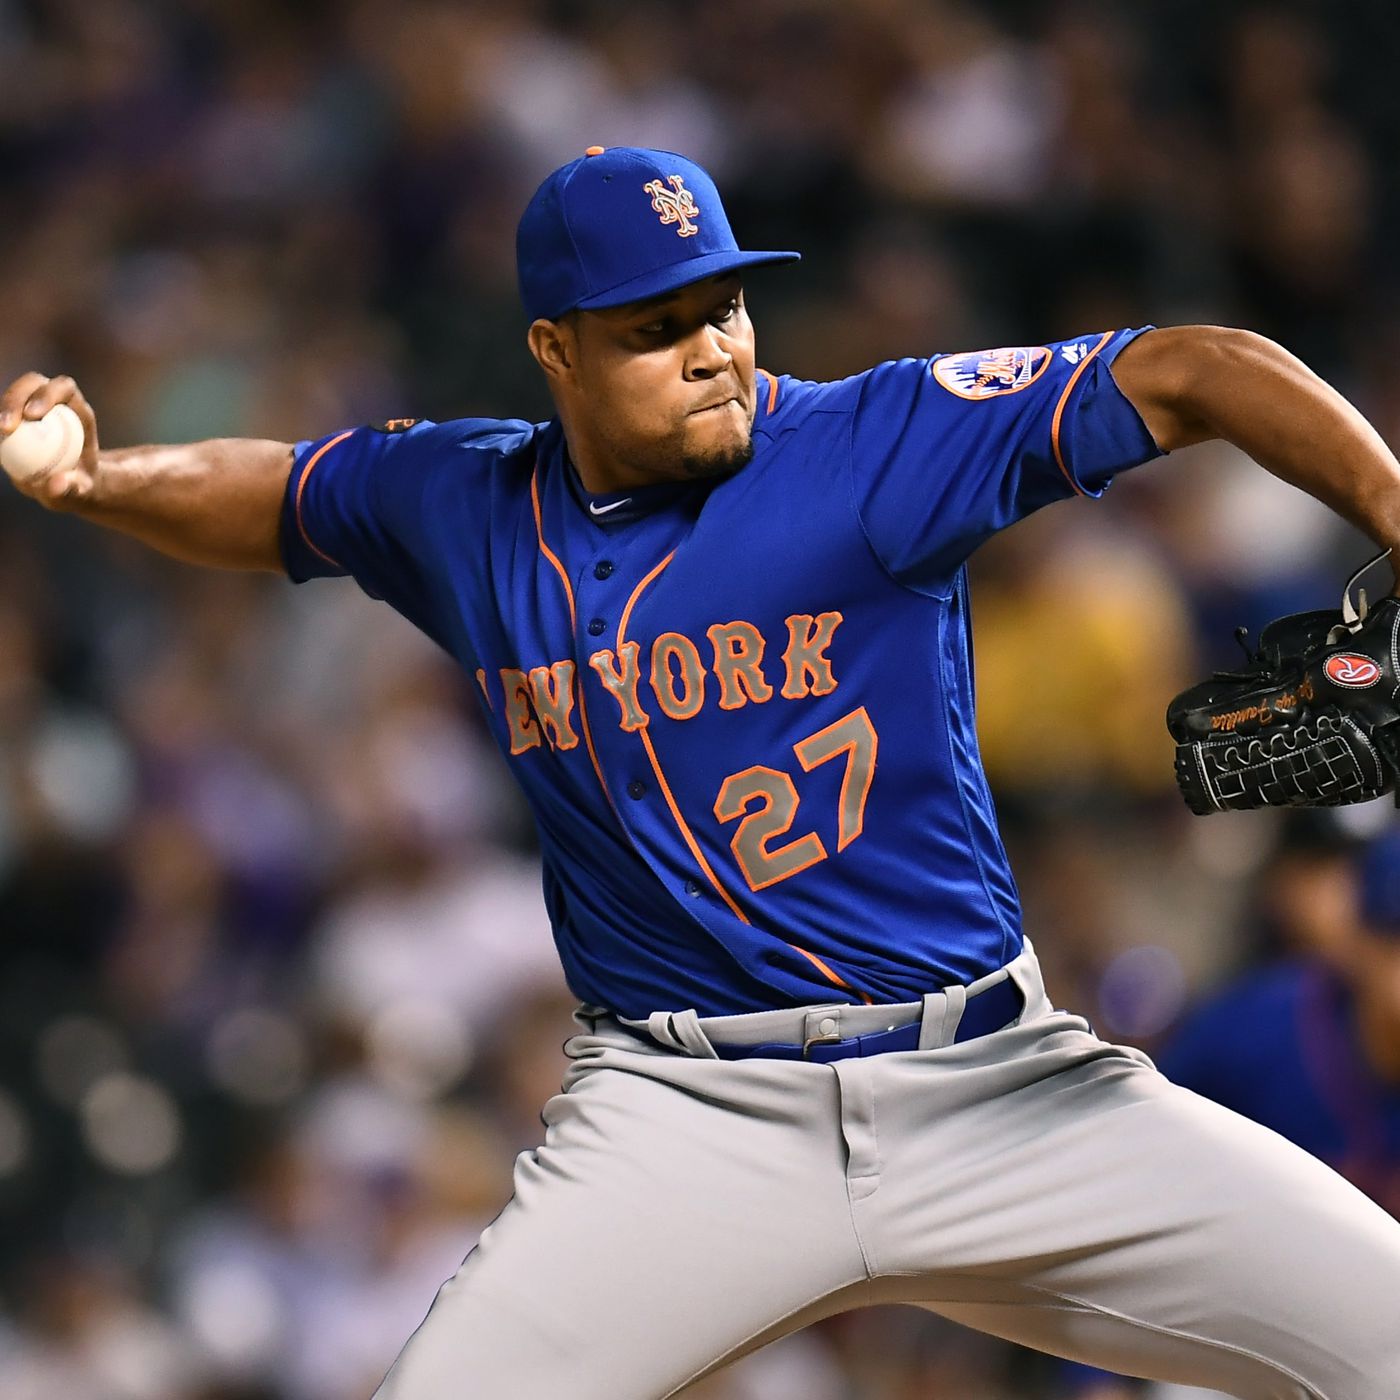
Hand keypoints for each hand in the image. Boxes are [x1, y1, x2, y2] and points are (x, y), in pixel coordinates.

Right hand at [0, 372, 99, 505]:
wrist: (69, 484)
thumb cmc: (79, 485)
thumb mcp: (82, 491)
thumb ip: (74, 487)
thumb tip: (58, 482)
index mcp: (78, 410)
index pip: (64, 388)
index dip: (47, 394)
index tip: (32, 415)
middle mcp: (56, 401)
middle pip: (33, 383)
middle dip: (16, 398)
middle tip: (6, 427)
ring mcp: (33, 405)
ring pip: (14, 394)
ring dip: (3, 408)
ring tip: (1, 432)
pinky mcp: (17, 416)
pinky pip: (4, 413)